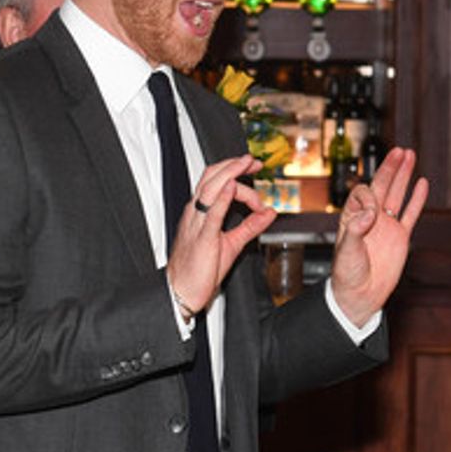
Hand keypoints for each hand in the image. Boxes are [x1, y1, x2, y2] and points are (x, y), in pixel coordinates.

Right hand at [167, 155, 276, 313]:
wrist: (181, 291)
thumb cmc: (199, 269)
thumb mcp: (232, 243)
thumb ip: (251, 226)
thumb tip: (269, 213)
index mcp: (200, 213)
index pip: (217, 182)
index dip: (237, 174)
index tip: (255, 174)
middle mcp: (196, 214)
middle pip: (211, 178)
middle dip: (233, 165)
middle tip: (252, 160)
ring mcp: (197, 224)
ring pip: (210, 189)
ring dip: (230, 174)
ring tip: (245, 164)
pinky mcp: (202, 238)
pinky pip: (211, 214)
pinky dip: (222, 198)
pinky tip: (232, 188)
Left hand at [329, 147, 428, 326]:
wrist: (360, 296)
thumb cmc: (346, 275)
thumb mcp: (345, 252)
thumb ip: (355, 230)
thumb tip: (370, 213)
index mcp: (352, 218)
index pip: (363, 194)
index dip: (370, 196)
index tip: (374, 213)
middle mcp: (369, 218)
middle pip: (381, 186)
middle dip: (390, 168)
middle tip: (400, 151)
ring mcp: (386, 226)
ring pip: (397, 195)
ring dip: (403, 176)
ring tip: (410, 155)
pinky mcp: (400, 237)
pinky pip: (410, 214)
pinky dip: (416, 199)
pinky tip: (422, 184)